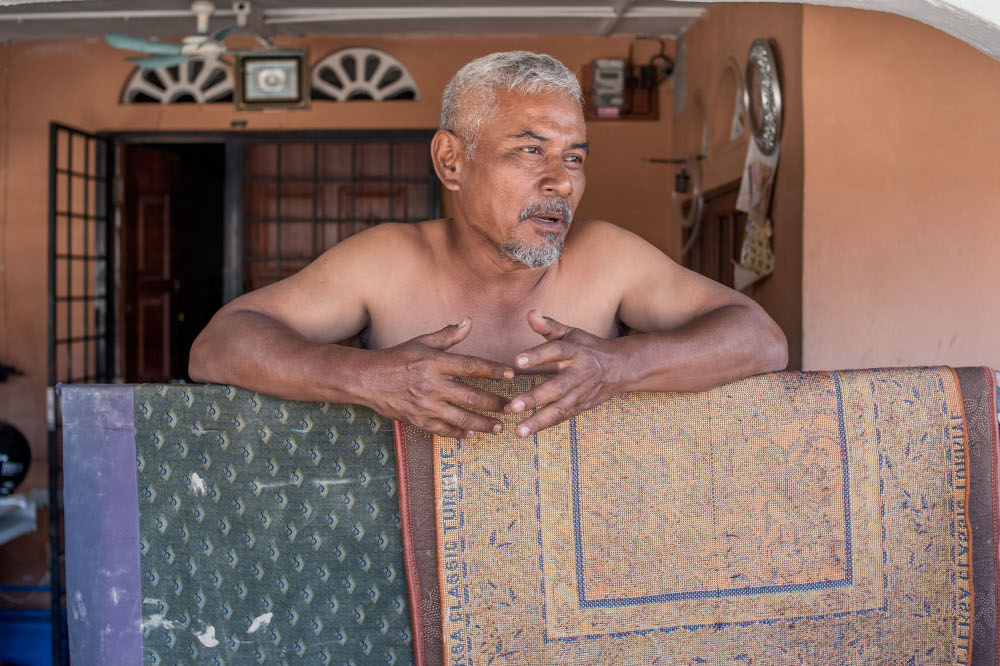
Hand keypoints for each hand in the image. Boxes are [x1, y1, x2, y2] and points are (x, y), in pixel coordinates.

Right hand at [367, 317, 513, 437]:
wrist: (367, 379)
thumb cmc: (397, 358)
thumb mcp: (422, 342)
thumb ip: (448, 335)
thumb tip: (469, 321)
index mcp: (434, 363)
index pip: (471, 366)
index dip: (493, 370)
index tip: (511, 374)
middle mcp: (432, 385)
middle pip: (471, 397)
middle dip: (495, 403)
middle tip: (512, 406)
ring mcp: (425, 406)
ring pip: (461, 418)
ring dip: (483, 424)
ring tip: (499, 426)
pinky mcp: (418, 420)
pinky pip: (443, 430)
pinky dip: (459, 433)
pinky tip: (472, 434)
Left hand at [506, 310, 625, 437]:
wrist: (620, 367)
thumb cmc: (587, 347)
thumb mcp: (570, 333)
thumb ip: (548, 326)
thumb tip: (530, 313)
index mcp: (575, 350)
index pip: (555, 351)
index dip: (537, 356)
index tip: (517, 361)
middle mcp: (579, 373)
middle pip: (557, 387)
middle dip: (535, 398)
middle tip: (513, 406)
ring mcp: (581, 393)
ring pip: (560, 408)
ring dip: (538, 420)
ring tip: (518, 430)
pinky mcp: (581, 406)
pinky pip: (562, 417)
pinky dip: (544, 425)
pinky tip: (526, 432)